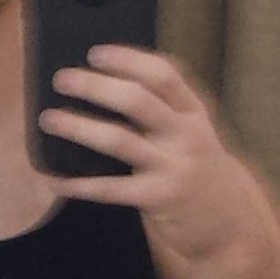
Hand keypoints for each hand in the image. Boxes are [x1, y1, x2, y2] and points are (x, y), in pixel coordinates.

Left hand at [46, 46, 279, 275]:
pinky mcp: (159, 199)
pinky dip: (80, 185)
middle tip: (62, 80)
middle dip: (95, 86)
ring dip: (79, 127)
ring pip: (119, 140)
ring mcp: (172, 167)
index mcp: (192, 113)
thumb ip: (163, 113)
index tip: (95, 53)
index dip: (128, 60)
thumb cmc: (198, 172)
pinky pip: (111, 189)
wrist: (230, 225)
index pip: (163, 74)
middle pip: (136, 100)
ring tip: (49, 120)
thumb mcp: (193, 136)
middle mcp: (185, 135)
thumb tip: (106, 88)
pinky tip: (55, 180)